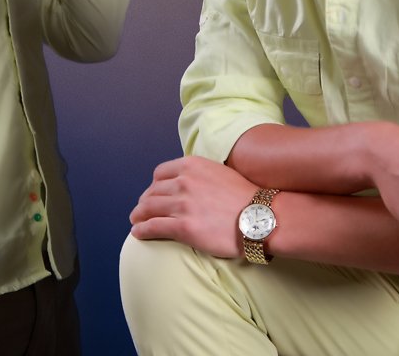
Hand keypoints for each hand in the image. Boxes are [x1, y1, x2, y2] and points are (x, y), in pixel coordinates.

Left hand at [129, 155, 256, 258]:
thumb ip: (201, 174)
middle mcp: (183, 181)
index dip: (154, 186)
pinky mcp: (183, 227)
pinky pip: (152, 227)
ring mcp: (181, 204)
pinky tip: (138, 233)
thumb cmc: (247, 197)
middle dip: (145, 202)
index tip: (154, 194)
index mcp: (191, 165)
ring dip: (139, 215)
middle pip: (152, 192)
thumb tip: (192, 183)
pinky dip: (141, 230)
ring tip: (136, 221)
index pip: (160, 173)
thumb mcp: (220, 172)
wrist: (261, 216)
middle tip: (142, 210)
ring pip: (148, 209)